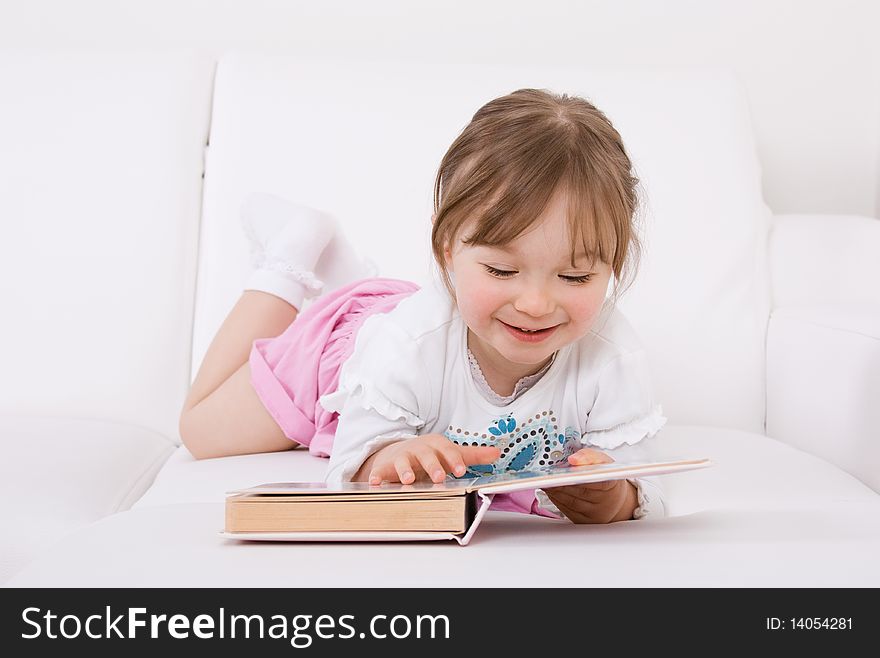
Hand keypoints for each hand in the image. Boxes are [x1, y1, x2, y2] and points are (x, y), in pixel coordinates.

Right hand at [353, 433, 500, 484]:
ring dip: (405, 470)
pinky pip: (380, 470)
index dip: (454, 460)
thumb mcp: (450, 454)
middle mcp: (419, 449)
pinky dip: (377, 475)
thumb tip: (497, 453)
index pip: (447, 450)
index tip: (461, 471)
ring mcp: (402, 457)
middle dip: (432, 465)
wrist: (400, 451)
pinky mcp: (386, 466)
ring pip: (403, 461)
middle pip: (426, 455)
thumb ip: (473, 456)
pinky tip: (375, 483)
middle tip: (439, 477)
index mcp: (436, 445)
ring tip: (408, 480)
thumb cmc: (430, 455)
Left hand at [542, 447, 638, 523]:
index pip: (598, 482)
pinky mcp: (581, 520)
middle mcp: (604, 503)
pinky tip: (549, 489)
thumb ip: (589, 456)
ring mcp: (593, 514)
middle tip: (547, 475)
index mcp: (612, 485)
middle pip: (580, 493)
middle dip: (562, 483)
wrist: (613, 500)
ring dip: (555, 491)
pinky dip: (556, 498)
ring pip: (571, 502)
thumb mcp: (604, 462)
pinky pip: (566, 509)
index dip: (581, 477)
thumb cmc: (606, 477)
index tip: (566, 471)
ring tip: (544, 480)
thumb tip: (573, 459)